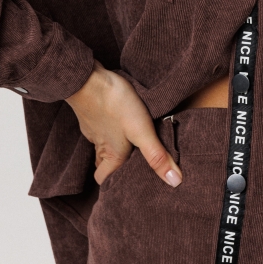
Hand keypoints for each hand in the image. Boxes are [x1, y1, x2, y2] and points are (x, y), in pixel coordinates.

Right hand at [65, 61, 181, 186]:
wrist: (88, 78)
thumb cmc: (115, 104)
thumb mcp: (142, 131)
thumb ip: (157, 156)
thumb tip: (174, 182)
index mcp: (111, 154)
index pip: (103, 180)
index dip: (111, 185)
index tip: (123, 186)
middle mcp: (99, 144)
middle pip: (102, 163)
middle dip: (114, 166)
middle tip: (131, 165)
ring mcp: (92, 127)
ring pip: (101, 144)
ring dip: (112, 146)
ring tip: (130, 142)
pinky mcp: (91, 111)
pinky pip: (99, 125)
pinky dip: (108, 127)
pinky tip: (119, 118)